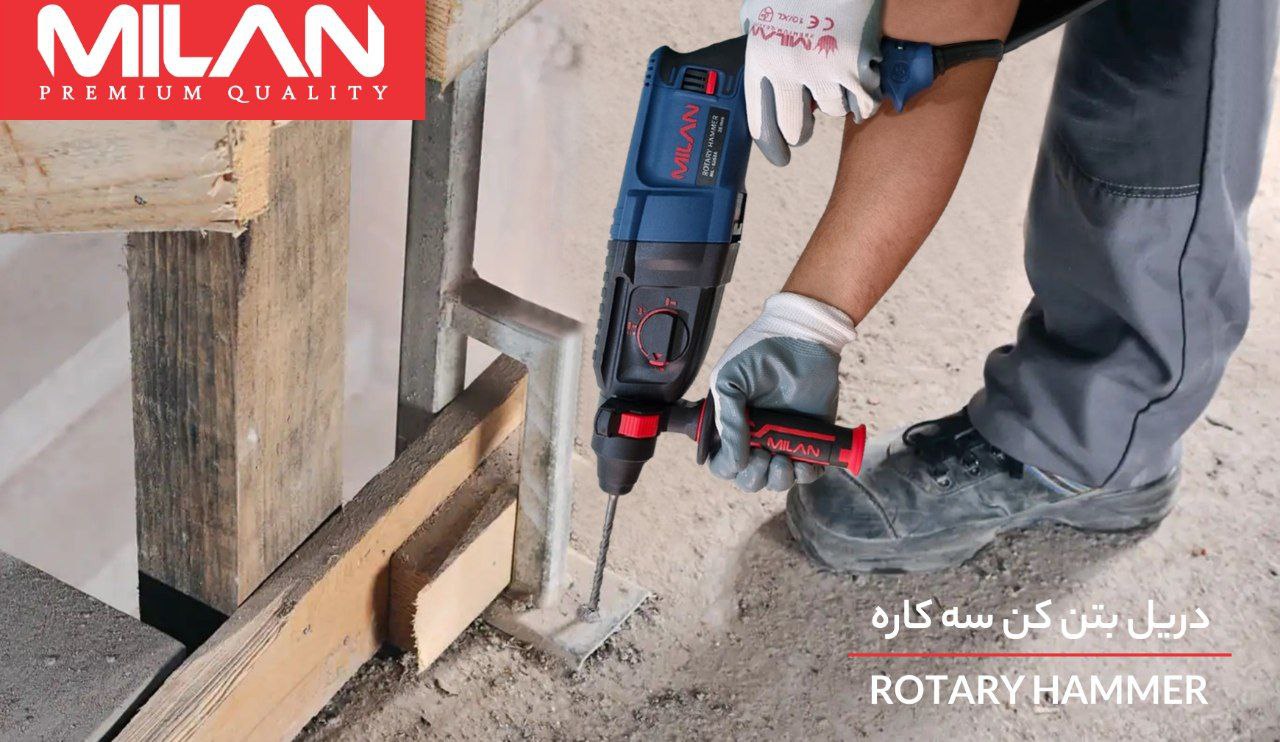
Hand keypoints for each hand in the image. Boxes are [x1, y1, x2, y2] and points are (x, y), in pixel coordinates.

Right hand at [709, 293, 857, 491]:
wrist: (804, 337)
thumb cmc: (761, 352)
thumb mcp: (729, 381)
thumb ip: (728, 421)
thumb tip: (735, 460)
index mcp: (733, 424)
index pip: (723, 462)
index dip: (728, 467)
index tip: (739, 459)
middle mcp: (757, 436)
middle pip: (749, 478)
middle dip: (754, 476)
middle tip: (763, 457)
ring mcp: (784, 439)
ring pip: (777, 480)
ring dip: (778, 479)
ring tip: (782, 461)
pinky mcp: (813, 438)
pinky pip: (808, 471)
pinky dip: (806, 475)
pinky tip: (803, 464)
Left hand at [740, 0, 883, 165]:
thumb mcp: (759, 11)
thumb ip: (754, 39)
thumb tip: (754, 63)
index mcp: (759, 59)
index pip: (761, 123)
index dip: (772, 147)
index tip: (779, 157)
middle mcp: (786, 69)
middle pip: (796, 129)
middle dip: (803, 132)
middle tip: (806, 129)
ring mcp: (821, 68)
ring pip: (834, 113)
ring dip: (838, 104)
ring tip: (837, 87)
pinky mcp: (853, 64)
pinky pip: (862, 100)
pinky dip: (865, 98)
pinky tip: (861, 87)